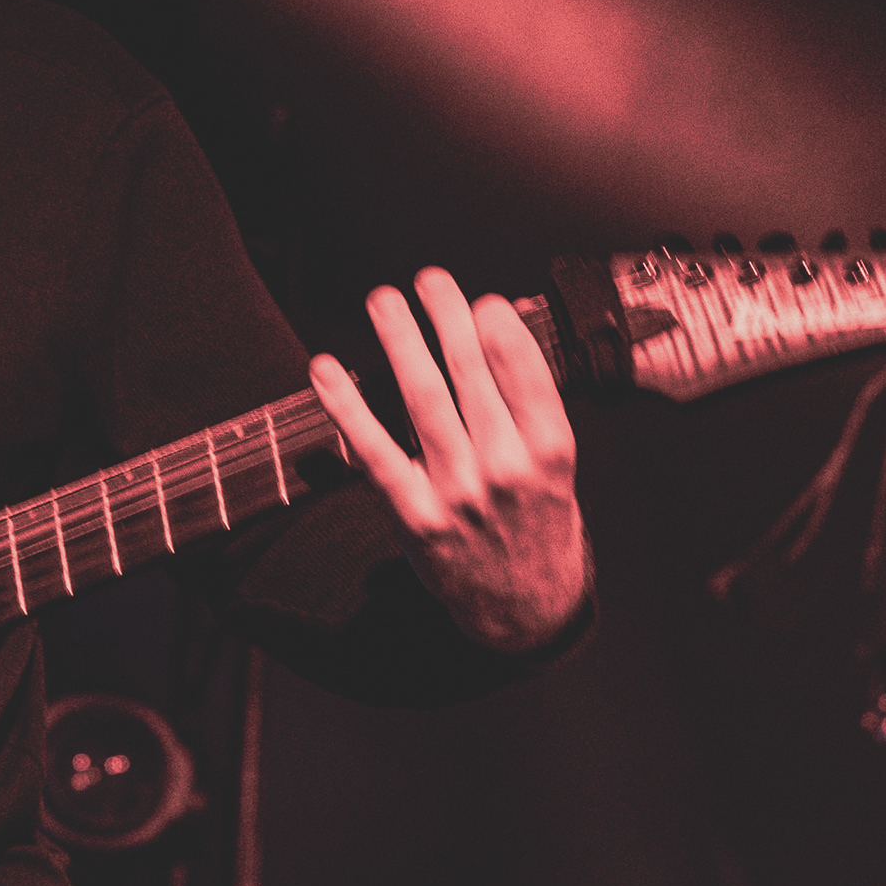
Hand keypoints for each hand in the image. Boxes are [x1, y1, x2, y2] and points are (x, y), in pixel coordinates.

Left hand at [308, 267, 589, 651]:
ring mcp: (457, 492)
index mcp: (549, 450)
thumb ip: (530, 407)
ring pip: (422, 399)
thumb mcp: (557, 467)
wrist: (523, 606)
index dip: (495, 324)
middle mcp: (505, 468)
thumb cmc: (537, 524)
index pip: (521, 368)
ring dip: (400, 341)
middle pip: (469, 373)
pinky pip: (374, 451)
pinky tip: (327, 370)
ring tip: (384, 301)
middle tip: (429, 280)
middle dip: (446, 316)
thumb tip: (493, 331)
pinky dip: (346, 406)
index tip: (479, 302)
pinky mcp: (415, 515)